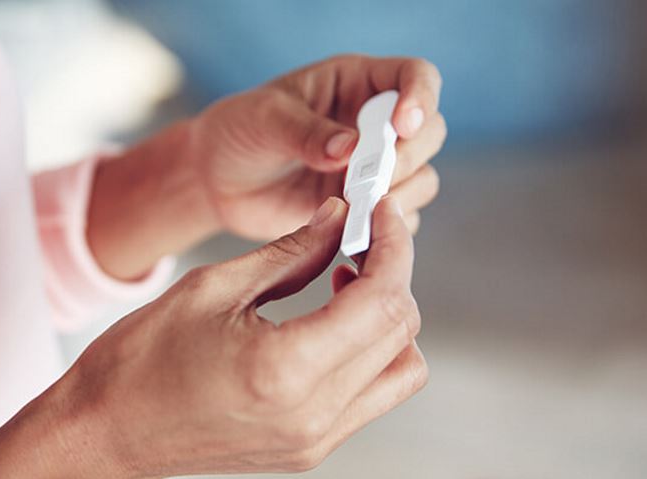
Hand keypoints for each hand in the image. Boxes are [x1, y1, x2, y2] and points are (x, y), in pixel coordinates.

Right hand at [0, 196, 426, 478]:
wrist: (106, 433)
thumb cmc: (141, 359)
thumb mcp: (213, 286)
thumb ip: (290, 252)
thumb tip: (341, 219)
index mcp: (286, 368)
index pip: (383, 300)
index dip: (394, 246)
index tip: (381, 214)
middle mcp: (313, 414)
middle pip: (402, 333)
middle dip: (393, 275)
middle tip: (360, 240)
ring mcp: (315, 441)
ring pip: (402, 371)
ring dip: (388, 320)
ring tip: (344, 286)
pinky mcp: (310, 451)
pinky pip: (371, 397)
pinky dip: (368, 353)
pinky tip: (328, 324)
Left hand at [190, 54, 445, 238]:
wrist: (216, 182)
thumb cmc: (239, 132)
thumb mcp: (264, 119)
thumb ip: (306, 132)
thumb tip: (351, 149)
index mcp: (357, 84)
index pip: (415, 77)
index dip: (420, 98)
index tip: (402, 126)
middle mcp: (375, 125)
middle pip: (429, 133)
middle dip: (408, 157)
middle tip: (368, 179)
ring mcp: (373, 170)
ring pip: (422, 179)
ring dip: (400, 196)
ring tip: (355, 206)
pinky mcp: (364, 209)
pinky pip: (397, 222)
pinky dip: (384, 230)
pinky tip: (352, 232)